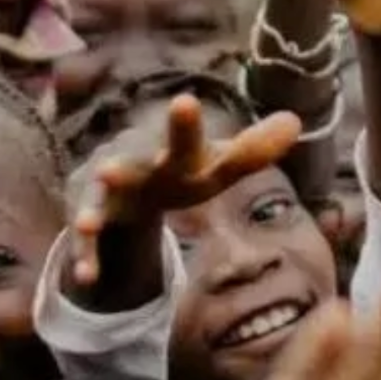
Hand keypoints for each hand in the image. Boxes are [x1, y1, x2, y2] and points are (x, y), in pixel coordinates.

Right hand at [67, 95, 301, 284]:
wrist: (115, 182)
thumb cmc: (176, 173)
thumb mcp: (213, 167)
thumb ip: (252, 151)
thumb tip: (296, 121)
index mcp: (173, 155)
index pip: (185, 141)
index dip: (185, 126)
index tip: (185, 101)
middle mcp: (136, 164)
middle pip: (135, 161)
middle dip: (127, 162)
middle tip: (113, 165)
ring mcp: (107, 193)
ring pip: (98, 200)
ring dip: (94, 210)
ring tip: (89, 222)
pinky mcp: (88, 221)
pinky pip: (84, 242)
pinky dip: (85, 258)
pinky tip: (86, 278)